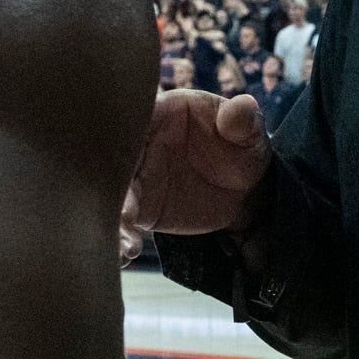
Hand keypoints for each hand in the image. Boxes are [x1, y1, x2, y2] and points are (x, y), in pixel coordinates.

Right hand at [123, 90, 271, 241]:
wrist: (245, 193)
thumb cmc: (242, 150)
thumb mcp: (249, 134)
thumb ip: (242, 121)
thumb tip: (243, 105)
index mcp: (162, 111)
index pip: (132, 113)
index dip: (121, 130)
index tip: (121, 153)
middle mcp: (139, 141)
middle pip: (112, 155)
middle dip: (109, 181)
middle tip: (123, 210)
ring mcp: (135, 175)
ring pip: (111, 190)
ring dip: (113, 215)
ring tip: (126, 243)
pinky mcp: (137, 205)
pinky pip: (121, 218)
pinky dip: (120, 235)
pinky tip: (126, 252)